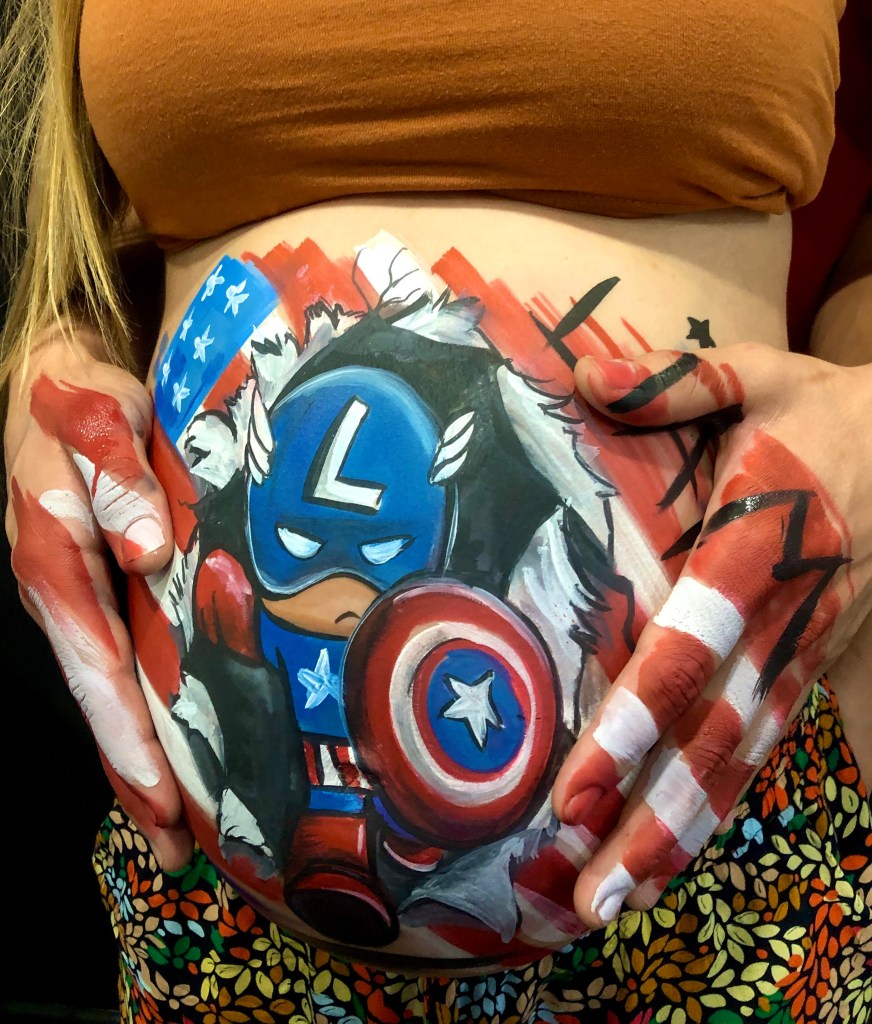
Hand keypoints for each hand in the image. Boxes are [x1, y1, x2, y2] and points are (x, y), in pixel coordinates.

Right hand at [4, 328, 193, 869]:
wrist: (58, 379)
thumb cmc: (80, 397)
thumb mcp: (97, 419)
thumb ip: (117, 478)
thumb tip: (145, 551)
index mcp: (54, 561)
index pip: (96, 666)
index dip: (126, 734)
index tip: (159, 795)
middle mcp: (62, 594)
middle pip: (100, 698)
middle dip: (134, 773)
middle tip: (176, 845)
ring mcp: (79, 597)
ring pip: (109, 691)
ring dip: (138, 759)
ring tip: (175, 827)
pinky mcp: (100, 589)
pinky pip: (118, 664)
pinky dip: (140, 714)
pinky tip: (166, 749)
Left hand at [552, 342, 871, 926]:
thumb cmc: (828, 409)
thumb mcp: (760, 373)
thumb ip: (677, 381)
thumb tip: (583, 378)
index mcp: (759, 547)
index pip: (686, 652)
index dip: (632, 726)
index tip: (574, 792)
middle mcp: (783, 618)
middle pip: (713, 733)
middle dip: (650, 817)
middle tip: (587, 894)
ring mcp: (808, 650)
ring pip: (744, 756)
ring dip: (682, 831)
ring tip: (619, 900)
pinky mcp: (819, 662)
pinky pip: (767, 743)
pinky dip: (722, 800)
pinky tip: (675, 849)